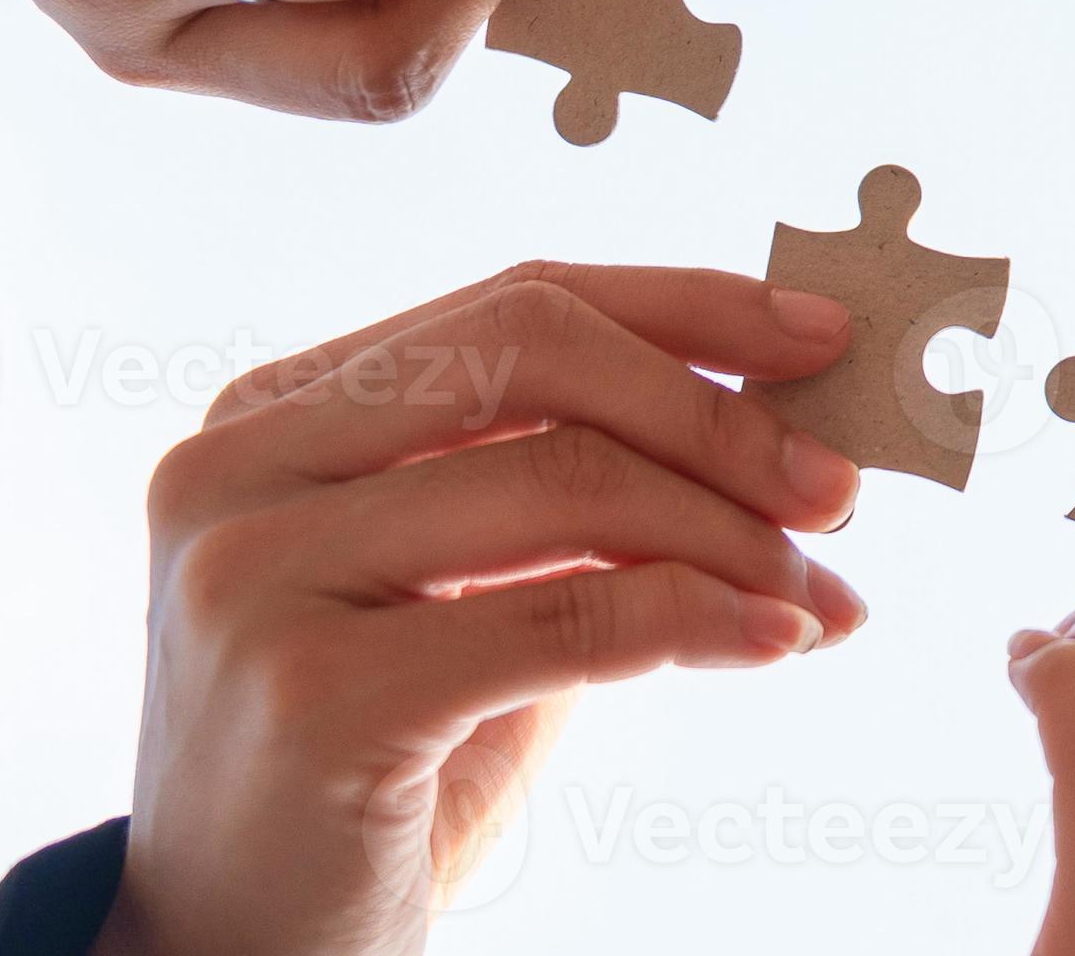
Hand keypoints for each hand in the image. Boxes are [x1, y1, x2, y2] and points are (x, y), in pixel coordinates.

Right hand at [89, 262, 868, 955]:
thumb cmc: (364, 772)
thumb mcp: (458, 597)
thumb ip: (568, 498)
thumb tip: (778, 438)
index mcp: (269, 414)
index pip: (515, 302)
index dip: (683, 309)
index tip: (817, 339)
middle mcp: (236, 467)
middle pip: (536, 353)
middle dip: (716, 413)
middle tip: (837, 487)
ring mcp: (256, 574)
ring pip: (567, 482)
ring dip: (733, 534)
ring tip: (821, 593)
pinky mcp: (312, 692)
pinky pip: (566, 620)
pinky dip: (700, 618)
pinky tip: (776, 640)